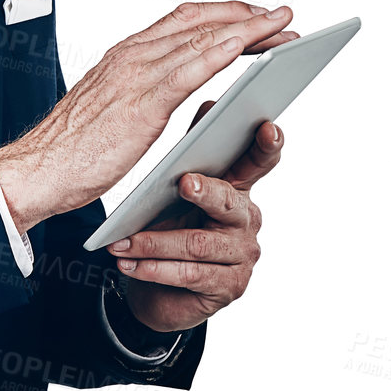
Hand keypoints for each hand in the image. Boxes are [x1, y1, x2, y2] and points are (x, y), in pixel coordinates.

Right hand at [0, 1, 295, 231]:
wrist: (39, 170)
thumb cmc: (72, 149)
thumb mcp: (114, 109)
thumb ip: (142, 91)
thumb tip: (172, 88)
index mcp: (126, 55)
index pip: (183, 20)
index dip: (224, 13)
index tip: (256, 15)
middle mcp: (132, 54)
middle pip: (200, 20)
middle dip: (246, 15)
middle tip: (282, 17)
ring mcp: (136, 73)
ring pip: (203, 37)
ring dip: (249, 28)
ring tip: (283, 28)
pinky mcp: (142, 100)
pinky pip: (191, 67)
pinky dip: (224, 50)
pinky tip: (249, 45)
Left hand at [107, 107, 284, 332]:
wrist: (161, 288)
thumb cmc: (172, 226)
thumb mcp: (177, 188)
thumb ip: (194, 149)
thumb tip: (209, 102)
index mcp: (239, 187)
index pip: (260, 161)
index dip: (267, 145)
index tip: (267, 127)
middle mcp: (247, 219)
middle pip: (228, 202)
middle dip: (205, 192)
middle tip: (184, 183)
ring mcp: (242, 255)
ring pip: (199, 244)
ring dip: (156, 242)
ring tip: (123, 242)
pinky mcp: (229, 286)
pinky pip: (190, 274)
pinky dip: (155, 269)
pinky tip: (130, 264)